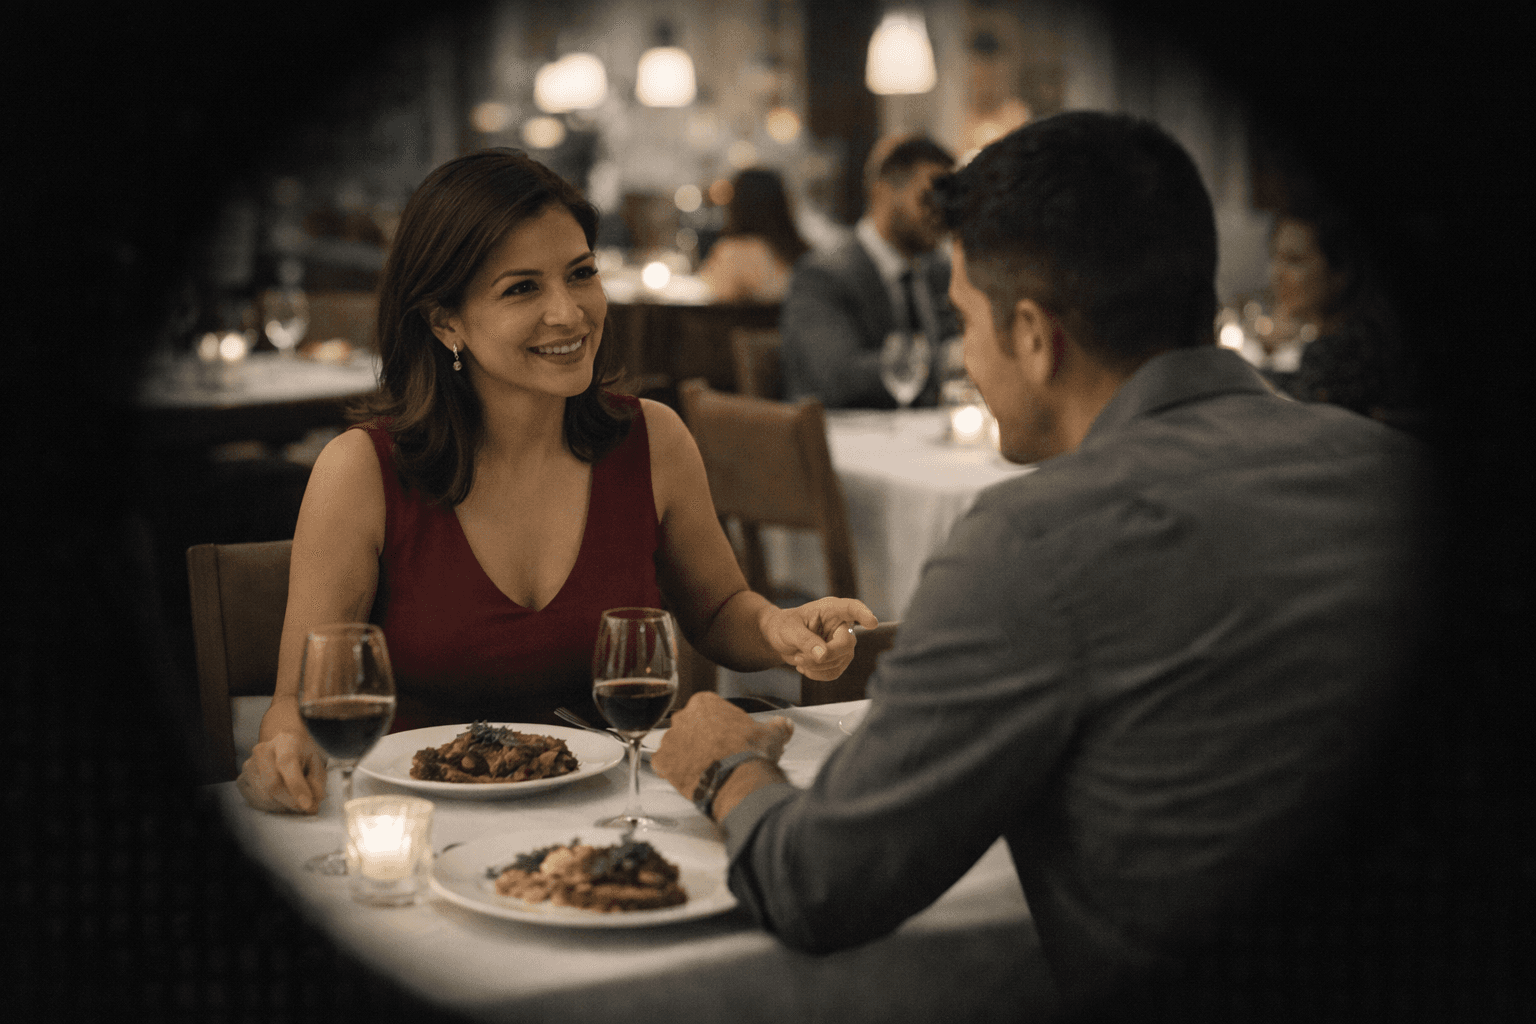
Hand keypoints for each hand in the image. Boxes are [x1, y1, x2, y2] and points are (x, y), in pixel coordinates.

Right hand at [236, 731, 327, 813]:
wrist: (282, 745)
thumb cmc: (301, 755)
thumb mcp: (317, 763)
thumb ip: (317, 781)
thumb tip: (311, 805)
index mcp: (285, 741)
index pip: (287, 763)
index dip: (297, 786)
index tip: (307, 805)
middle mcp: (262, 751)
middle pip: (273, 784)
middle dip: (291, 801)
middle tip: (305, 807)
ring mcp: (248, 765)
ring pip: (264, 797)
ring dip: (283, 805)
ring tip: (293, 798)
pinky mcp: (241, 780)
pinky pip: (255, 801)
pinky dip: (271, 806)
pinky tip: (280, 798)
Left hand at [652, 691, 792, 803]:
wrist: (738, 779)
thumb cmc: (751, 753)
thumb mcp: (771, 734)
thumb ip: (777, 726)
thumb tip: (785, 725)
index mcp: (704, 702)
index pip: (707, 710)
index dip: (717, 725)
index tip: (725, 736)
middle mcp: (682, 716)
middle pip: (688, 726)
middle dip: (699, 738)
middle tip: (715, 753)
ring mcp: (670, 739)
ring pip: (675, 745)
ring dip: (685, 754)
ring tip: (703, 768)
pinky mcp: (662, 762)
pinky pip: (662, 764)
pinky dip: (671, 770)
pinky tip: (687, 776)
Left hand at [760, 597, 877, 680]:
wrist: (779, 638)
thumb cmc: (784, 626)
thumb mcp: (789, 630)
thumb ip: (805, 640)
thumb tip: (822, 655)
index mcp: (830, 609)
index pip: (851, 608)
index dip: (863, 614)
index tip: (872, 623)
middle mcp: (840, 624)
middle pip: (847, 642)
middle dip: (826, 655)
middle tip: (799, 658)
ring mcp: (841, 643)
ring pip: (841, 660)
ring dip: (817, 666)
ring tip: (798, 659)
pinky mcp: (839, 658)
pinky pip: (836, 671)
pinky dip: (819, 674)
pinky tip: (805, 667)